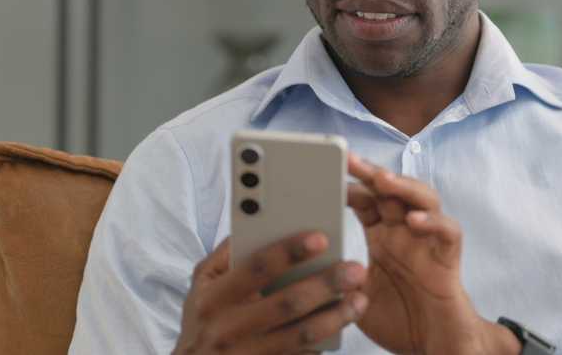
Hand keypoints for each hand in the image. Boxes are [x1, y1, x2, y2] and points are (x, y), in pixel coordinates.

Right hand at [172, 233, 368, 353]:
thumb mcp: (202, 283)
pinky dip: (325, 341)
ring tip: (359, 300)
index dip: (289, 252)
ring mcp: (248, 354)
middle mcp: (229, 328)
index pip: (256, 269)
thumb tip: (258, 221)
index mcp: (214, 298)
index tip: (321, 238)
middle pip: (286, 303)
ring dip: (335, 317)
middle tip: (355, 269)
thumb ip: (227, 253)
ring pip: (301, 335)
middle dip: (325, 285)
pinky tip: (343, 326)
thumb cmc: (202, 317)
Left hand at [346, 154, 518, 354]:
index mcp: (382, 235)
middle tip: (350, 160)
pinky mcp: (448, 255)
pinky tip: (414, 221)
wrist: (432, 344)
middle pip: (392, 190)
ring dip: (404, 186)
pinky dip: (433, 222)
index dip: (349, 186)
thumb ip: (338, 274)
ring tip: (383, 180)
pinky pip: (447, 230)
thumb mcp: (356, 295)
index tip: (326, 175)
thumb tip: (306, 261)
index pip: (366, 200)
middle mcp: (405, 231)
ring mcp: (428, 240)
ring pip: (423, 199)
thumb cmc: (398, 318)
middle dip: (371, 173)